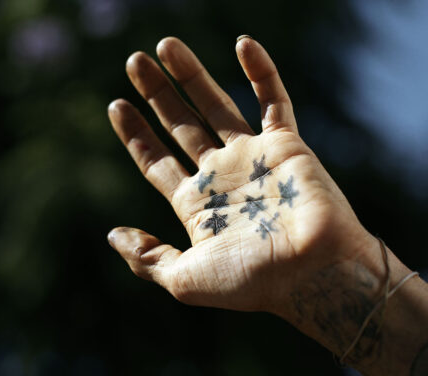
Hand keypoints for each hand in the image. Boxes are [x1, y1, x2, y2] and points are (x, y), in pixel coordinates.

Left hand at [107, 36, 379, 319]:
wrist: (314, 274)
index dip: (136, 135)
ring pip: (218, 105)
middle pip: (181, 126)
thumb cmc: (253, 281)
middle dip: (158, 95)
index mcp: (197, 206)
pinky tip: (243, 42)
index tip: (115, 106)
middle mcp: (222, 177)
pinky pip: (274, 100)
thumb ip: (147, 258)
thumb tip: (113, 234)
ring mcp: (254, 158)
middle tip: (133, 61)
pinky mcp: (287, 146)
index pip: (157, 162)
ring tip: (165, 45)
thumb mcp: (185, 279)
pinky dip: (261, 71)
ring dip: (193, 74)